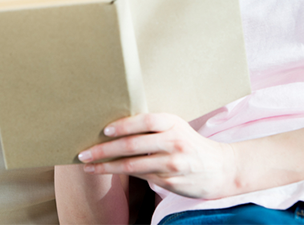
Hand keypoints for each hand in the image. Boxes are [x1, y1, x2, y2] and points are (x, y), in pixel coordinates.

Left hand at [76, 113, 238, 199]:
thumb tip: (115, 126)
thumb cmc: (189, 144)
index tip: (104, 130)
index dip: (123, 125)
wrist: (220, 168)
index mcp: (173, 123)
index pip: (144, 121)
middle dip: (103, 150)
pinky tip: (109, 172)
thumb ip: (152, 127)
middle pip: (132, 145)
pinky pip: (141, 177)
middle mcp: (174, 143)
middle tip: (83, 153)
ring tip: (89, 166)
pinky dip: (123, 175)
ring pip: (133, 165)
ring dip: (107, 166)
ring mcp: (172, 164)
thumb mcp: (175, 128)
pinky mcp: (170, 182)